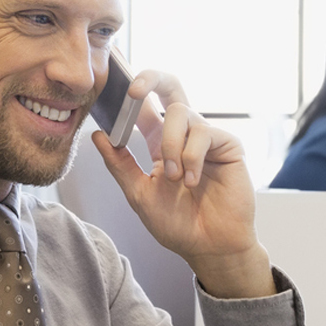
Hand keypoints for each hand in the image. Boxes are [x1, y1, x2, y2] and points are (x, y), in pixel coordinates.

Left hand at [91, 71, 272, 299]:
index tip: (111, 90)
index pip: (144, 108)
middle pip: (171, 87)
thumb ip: (119, 164)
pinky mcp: (227, 144)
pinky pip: (204, 132)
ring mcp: (206, 138)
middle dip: (151, 78)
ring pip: (180, 113)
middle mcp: (184, 135)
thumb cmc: (178, 225)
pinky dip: (192, 157)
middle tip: (133, 91)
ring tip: (174, 177)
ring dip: (170, 146)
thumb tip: (98, 135)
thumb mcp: (139, 194)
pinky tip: (192, 180)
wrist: (209, 247)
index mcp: (160, 143)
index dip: (129, 94)